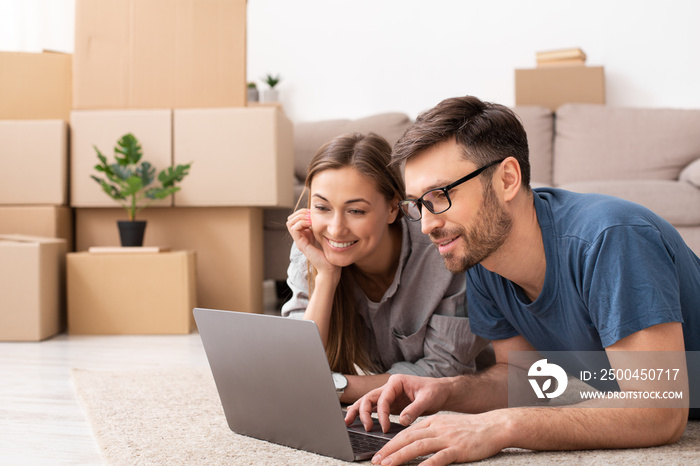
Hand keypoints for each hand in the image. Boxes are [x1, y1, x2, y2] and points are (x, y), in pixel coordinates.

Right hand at [286, 208, 338, 277]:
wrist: (330, 268)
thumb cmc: (330, 253)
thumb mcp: (325, 236)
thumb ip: (321, 228)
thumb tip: (321, 216)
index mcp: (305, 234)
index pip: (296, 218)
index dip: (303, 212)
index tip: (314, 212)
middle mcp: (300, 237)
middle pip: (291, 219)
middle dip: (300, 212)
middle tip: (311, 214)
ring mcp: (299, 241)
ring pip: (290, 222)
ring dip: (300, 217)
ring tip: (311, 219)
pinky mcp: (301, 244)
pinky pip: (294, 229)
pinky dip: (301, 223)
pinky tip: (311, 224)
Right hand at [344, 374, 451, 433]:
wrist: (441, 392)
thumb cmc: (435, 391)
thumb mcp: (427, 399)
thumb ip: (414, 409)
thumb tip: (402, 421)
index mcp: (396, 382)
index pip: (383, 398)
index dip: (381, 414)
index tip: (385, 427)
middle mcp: (389, 387)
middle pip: (369, 397)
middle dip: (362, 411)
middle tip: (366, 427)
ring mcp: (388, 396)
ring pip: (367, 402)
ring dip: (357, 411)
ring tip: (348, 422)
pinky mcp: (390, 405)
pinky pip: (374, 409)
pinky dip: (365, 414)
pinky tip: (357, 421)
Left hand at [369, 412, 507, 464]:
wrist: (494, 426)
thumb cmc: (470, 429)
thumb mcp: (446, 425)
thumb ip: (430, 432)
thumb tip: (413, 442)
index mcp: (433, 422)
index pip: (407, 432)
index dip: (391, 443)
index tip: (379, 454)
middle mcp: (437, 428)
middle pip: (408, 438)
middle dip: (389, 450)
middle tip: (375, 461)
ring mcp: (447, 438)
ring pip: (418, 446)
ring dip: (400, 456)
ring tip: (387, 465)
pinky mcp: (458, 449)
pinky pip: (440, 457)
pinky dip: (427, 464)